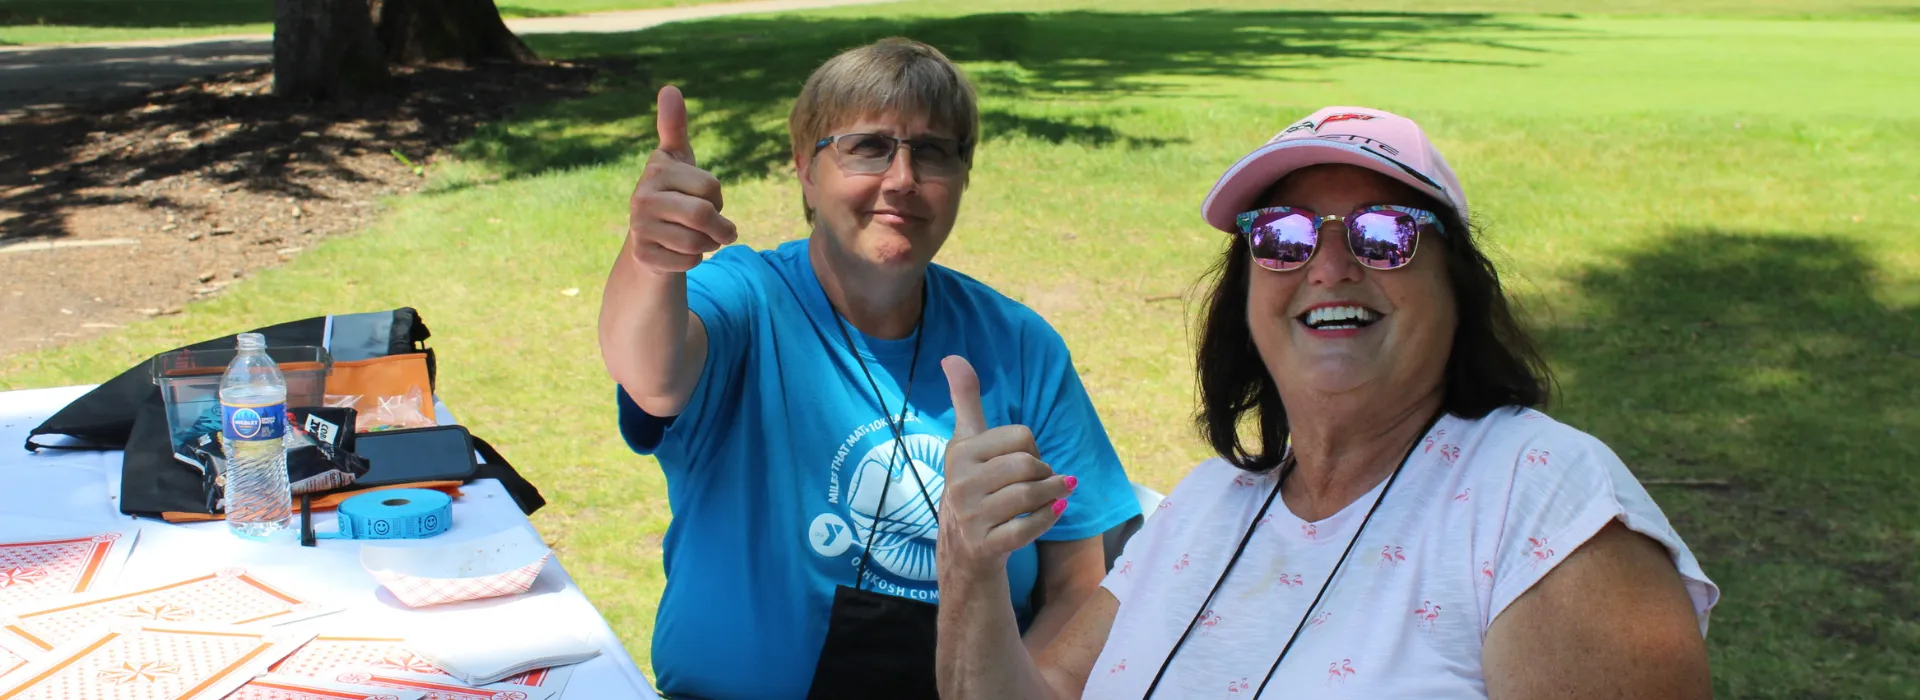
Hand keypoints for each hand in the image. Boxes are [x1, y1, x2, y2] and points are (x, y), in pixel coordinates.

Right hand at [625, 85, 737, 273]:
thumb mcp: (677, 160)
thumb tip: (669, 88)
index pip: (711, 187)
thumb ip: (674, 127)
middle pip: (703, 215)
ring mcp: (639, 228)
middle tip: (722, 229)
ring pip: (697, 242)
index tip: (708, 199)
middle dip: (721, 226)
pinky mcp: (644, 256)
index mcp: (655, 170)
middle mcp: (641, 197)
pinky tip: (681, 253)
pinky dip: (695, 261)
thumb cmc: (673, 193)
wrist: (650, 240)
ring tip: (700, 239)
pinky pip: (688, 262)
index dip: (718, 197)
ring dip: (709, 244)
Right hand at [936, 356, 1076, 583]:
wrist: (963, 547)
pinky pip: (1027, 528)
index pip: (1021, 436)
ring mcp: (970, 516)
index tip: (1024, 460)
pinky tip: (1056, 511)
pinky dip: (1048, 518)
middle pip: (1028, 465)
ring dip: (1053, 494)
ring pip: (1030, 495)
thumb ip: (965, 399)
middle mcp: (960, 483)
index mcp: (960, 452)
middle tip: (1042, 481)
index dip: (1033, 447)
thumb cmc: (974, 485)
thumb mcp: (967, 441)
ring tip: (1057, 495)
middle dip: (1045, 473)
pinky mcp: (984, 545)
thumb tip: (952, 356)